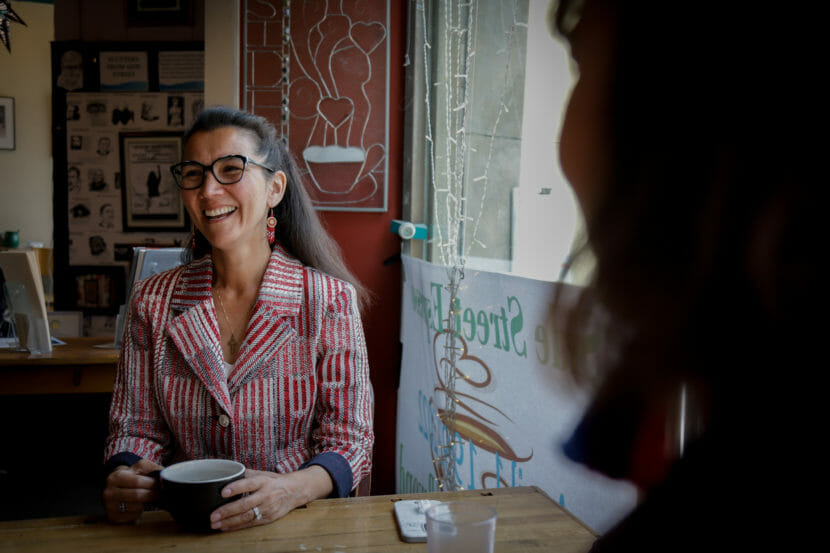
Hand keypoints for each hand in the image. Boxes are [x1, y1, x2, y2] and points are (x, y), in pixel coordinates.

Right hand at [102, 459, 162, 522]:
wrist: (117, 486)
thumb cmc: (131, 476)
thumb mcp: (140, 467)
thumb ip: (151, 468)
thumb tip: (164, 474)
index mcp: (116, 477)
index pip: (137, 482)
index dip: (151, 483)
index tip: (159, 484)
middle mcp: (109, 492)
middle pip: (137, 495)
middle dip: (152, 494)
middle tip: (159, 492)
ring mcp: (109, 506)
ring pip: (136, 507)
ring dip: (147, 503)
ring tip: (150, 498)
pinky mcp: (113, 517)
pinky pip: (133, 516)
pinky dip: (140, 511)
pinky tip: (140, 505)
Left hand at [209, 466, 332, 530]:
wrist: (295, 491)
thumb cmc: (276, 481)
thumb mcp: (264, 473)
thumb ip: (247, 474)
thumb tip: (229, 473)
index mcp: (264, 481)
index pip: (249, 484)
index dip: (236, 488)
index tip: (223, 492)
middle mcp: (266, 495)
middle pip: (245, 505)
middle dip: (227, 511)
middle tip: (213, 516)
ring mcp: (267, 508)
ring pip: (246, 517)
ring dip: (229, 522)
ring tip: (215, 524)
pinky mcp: (268, 518)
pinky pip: (250, 523)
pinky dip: (236, 526)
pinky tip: (225, 527)